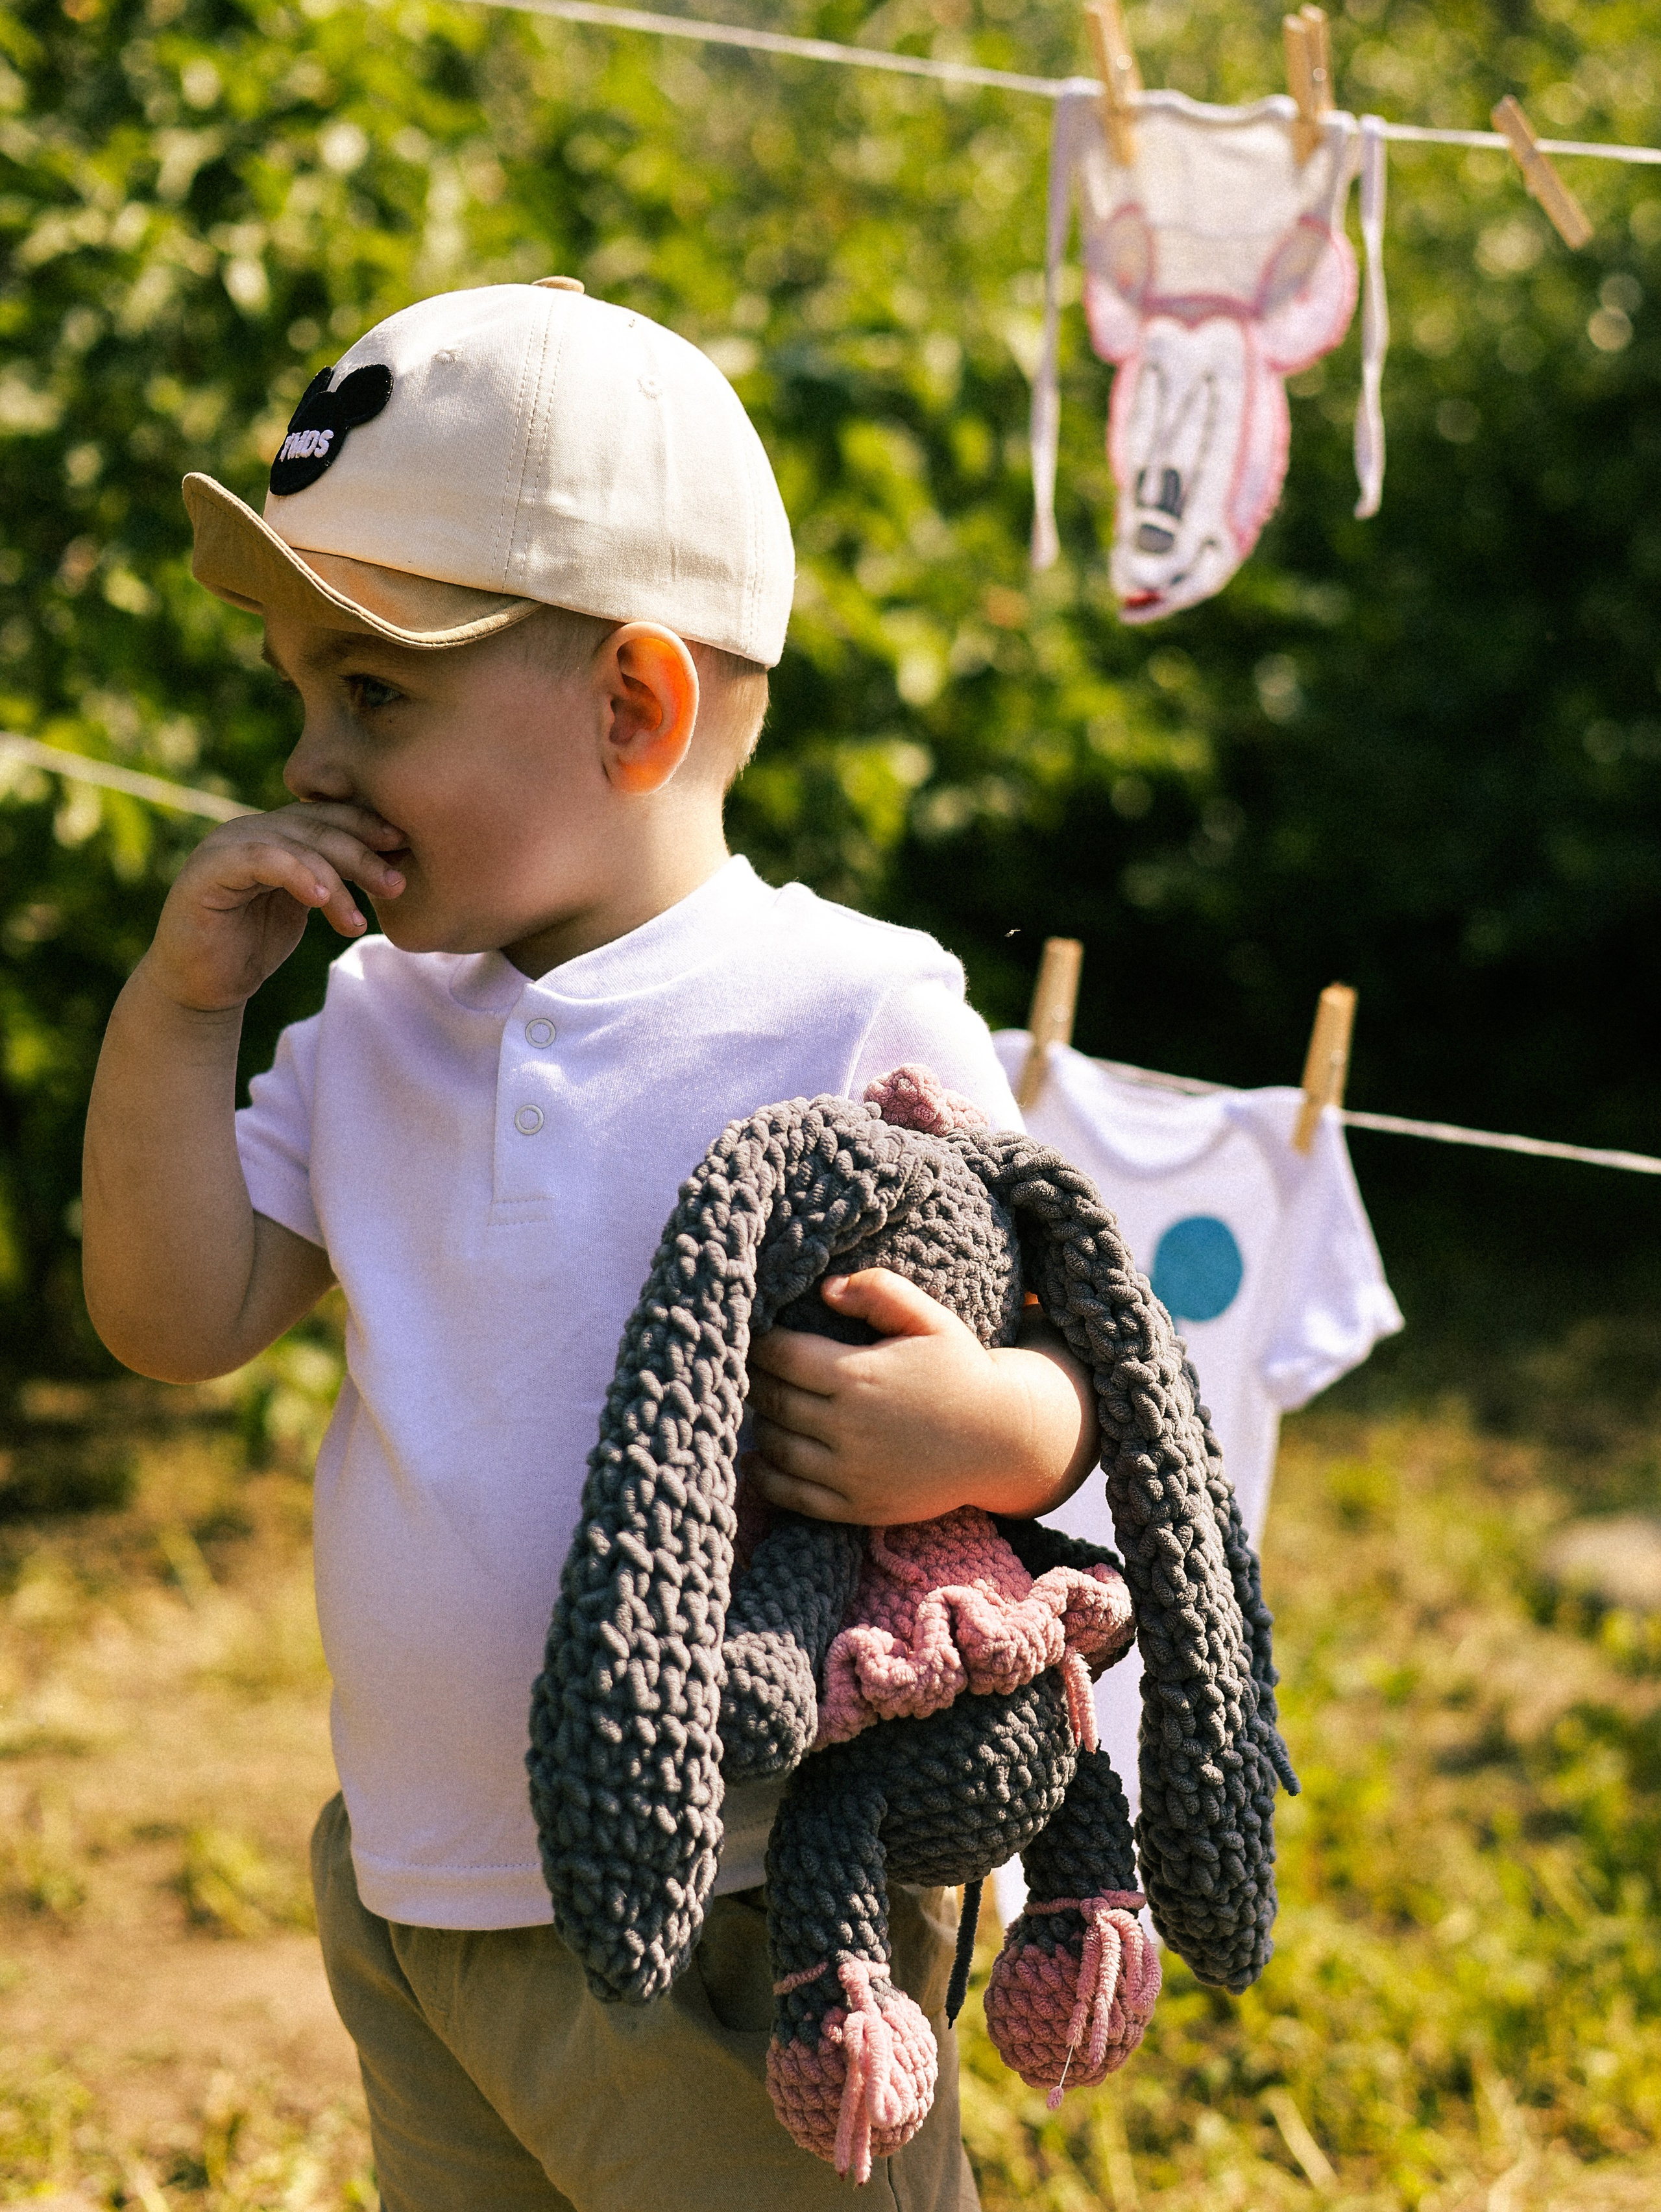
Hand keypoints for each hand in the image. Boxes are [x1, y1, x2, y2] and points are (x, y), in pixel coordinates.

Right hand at [142, 800, 408, 1012]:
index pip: (328, 816)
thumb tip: (390, 863)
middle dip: (363, 854)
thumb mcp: (304, 905)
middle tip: (397, 884)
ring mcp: (227, 845)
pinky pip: (261, 860)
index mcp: (275, 831)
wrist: (203, 985)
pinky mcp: (208, 870)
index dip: (368, 826)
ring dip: (337, 878)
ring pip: (295, 844)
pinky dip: (297, 875)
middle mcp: (251, 829)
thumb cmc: (255, 944)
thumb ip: (331, 876)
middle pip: (318, 827)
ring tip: (359, 918)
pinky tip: (322, 900)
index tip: (404, 846)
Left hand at [745, 1269, 1096, 1526]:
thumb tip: (826, 1289)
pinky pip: (792, 1495)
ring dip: (760, 1424)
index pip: (780, 1355)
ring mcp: (850, 1472)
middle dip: (753, 1379)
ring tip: (760, 1405)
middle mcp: (847, 1426)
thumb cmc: (961, 1371)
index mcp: (858, 1375)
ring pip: (776, 1445)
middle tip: (749, 1367)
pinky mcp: (856, 1506)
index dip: (760, 1343)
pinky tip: (758, 1458)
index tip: (756, 1335)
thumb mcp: (931, 1319)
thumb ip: (880, 1291)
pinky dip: (765, 1478)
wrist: (1002, 1440)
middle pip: (771, 1399)